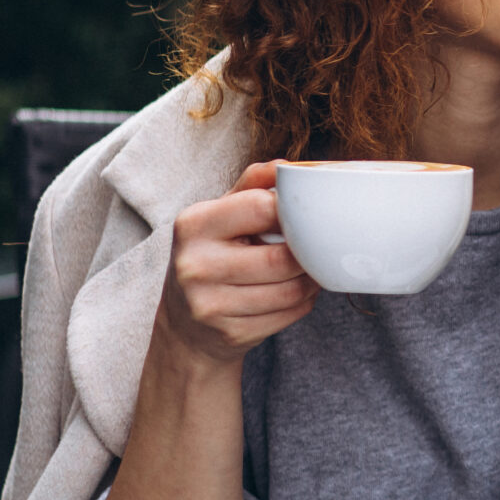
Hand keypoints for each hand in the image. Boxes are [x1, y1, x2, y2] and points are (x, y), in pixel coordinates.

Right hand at [157, 163, 318, 367]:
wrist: (185, 324)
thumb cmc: (212, 255)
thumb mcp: (220, 214)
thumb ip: (252, 185)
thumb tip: (288, 167)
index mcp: (194, 224)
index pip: (261, 207)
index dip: (292, 212)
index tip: (301, 216)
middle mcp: (195, 264)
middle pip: (282, 257)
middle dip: (307, 253)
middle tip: (314, 248)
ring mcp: (209, 304)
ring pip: (291, 289)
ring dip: (311, 280)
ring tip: (307, 270)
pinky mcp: (230, 332)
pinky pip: (290, 313)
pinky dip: (304, 302)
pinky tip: (295, 293)